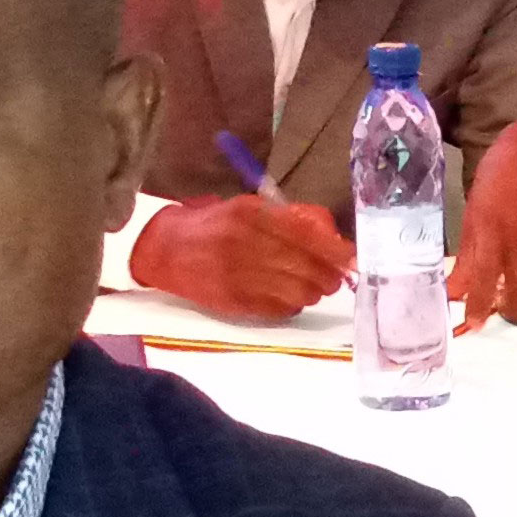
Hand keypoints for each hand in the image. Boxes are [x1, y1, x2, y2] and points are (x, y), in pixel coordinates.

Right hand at [131, 191, 351, 321]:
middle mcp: (244, 242)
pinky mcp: (233, 300)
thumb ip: (285, 218)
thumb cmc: (212, 225)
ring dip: (313, 292)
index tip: (353, 260)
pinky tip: (291, 297)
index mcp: (250, 213)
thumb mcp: (246, 208)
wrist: (164, 249)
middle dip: (329, 276)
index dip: (334, 251)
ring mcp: (238, 274)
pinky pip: (278, 308)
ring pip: (296, 290)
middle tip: (336, 278)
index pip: (306, 235)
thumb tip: (329, 237)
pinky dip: (292, 304)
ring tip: (315, 288)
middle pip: (305, 266)